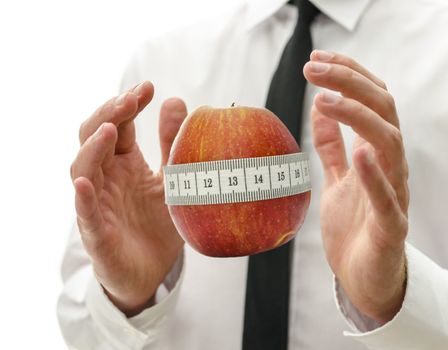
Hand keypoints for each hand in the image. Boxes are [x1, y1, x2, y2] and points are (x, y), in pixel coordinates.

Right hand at [70, 82, 186, 315]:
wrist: (154, 271)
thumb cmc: (159, 223)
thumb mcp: (173, 180)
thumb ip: (171, 144)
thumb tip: (175, 100)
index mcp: (124, 162)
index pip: (117, 125)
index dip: (128, 104)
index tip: (148, 88)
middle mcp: (107, 177)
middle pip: (94, 137)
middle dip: (109, 114)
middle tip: (131, 98)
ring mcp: (97, 203)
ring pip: (82, 169)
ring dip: (93, 148)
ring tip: (109, 129)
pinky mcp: (96, 233)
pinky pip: (85, 214)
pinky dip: (83, 198)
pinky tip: (86, 184)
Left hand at [304, 51, 408, 322]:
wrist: (364, 277)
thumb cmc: (355, 227)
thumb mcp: (337, 179)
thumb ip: (332, 147)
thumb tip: (321, 108)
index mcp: (378, 154)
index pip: (373, 100)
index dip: (349, 75)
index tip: (318, 58)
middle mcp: (391, 167)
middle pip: (383, 110)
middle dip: (349, 83)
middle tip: (313, 67)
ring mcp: (395, 195)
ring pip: (389, 144)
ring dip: (359, 117)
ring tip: (326, 99)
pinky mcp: (391, 227)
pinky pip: (388, 199)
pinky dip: (374, 175)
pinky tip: (359, 153)